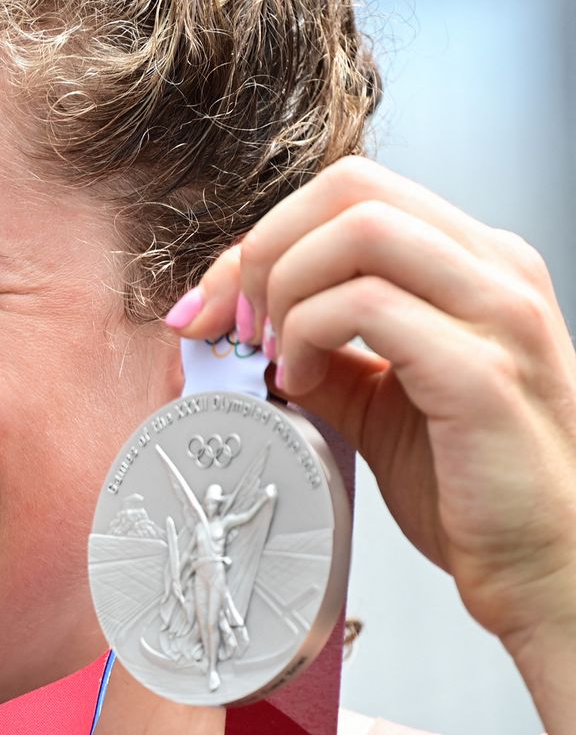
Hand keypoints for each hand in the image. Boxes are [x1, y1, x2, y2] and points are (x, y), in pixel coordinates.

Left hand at [163, 157, 575, 663]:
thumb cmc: (466, 484)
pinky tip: (299, 382)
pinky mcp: (482, 372)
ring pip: (360, 231)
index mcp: (474, 263)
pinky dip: (308, 334)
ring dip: (286, 288)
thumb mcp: (375, 397)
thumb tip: (239, 326)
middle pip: (350, 189)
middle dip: (264, 249)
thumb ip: (320, 348)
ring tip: (273, 356)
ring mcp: (499, 315)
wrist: (538, 566)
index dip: (266, 236)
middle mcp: (496, 270)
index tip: (216, 304)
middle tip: (234, 323)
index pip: (351, 193)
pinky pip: (368, 306)